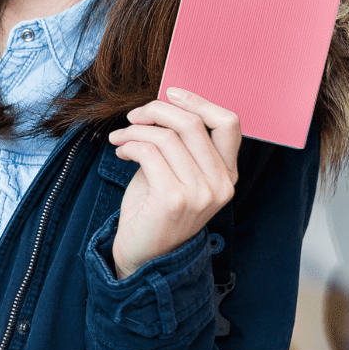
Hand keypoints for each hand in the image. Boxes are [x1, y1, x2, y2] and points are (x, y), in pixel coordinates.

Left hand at [107, 88, 240, 279]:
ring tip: (121, 138)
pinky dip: (129, 144)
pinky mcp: (174, 200)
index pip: (228, 123)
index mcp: (227, 174)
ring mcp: (200, 194)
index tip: (170, 93)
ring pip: (166, 136)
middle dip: (156, 110)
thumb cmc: (155, 209)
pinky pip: (149, 152)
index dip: (199, 101)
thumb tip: (162, 103)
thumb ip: (179, 141)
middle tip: (134, 116)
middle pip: (192, 123)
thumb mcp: (176, 170)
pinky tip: (120, 151)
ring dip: (135, 130)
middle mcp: (221, 185)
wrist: (142, 256)